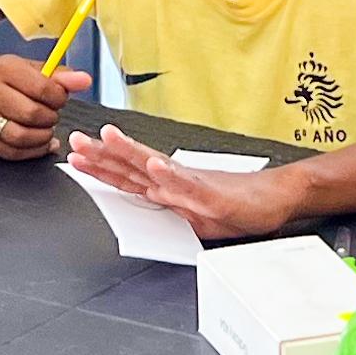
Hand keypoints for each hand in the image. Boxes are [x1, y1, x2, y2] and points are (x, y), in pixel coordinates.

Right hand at [0, 51, 92, 160]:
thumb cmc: (16, 80)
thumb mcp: (40, 71)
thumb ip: (64, 78)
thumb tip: (84, 80)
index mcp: (5, 68)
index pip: (42, 88)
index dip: (59, 98)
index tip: (60, 99)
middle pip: (31, 114)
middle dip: (50, 118)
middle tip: (52, 114)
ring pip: (20, 137)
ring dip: (42, 137)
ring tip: (46, 129)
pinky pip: (12, 152)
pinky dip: (33, 151)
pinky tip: (40, 142)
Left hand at [73, 127, 291, 240]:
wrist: (279, 197)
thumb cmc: (241, 203)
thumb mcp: (196, 216)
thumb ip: (172, 209)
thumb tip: (150, 208)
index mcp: (170, 187)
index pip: (128, 176)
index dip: (101, 167)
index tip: (76, 157)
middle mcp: (177, 182)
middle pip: (133, 167)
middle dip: (103, 155)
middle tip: (76, 141)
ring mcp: (193, 187)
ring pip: (156, 167)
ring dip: (130, 153)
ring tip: (107, 138)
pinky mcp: (213, 196)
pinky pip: (188, 184)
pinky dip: (170, 175)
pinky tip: (155, 165)